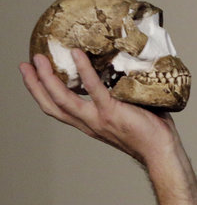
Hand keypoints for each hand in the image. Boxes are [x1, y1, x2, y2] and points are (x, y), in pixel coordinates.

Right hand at [20, 49, 174, 164]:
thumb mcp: (126, 111)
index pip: (58, 109)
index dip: (42, 93)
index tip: (33, 75)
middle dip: (35, 84)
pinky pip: (93, 88)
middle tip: (27, 63)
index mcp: (90, 124)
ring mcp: (98, 119)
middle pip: (52, 104)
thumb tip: (122, 70)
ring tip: (40, 58)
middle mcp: (89, 123)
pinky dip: (84, 70)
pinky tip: (77, 54)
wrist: (161, 150)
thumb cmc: (151, 131)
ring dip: (47, 78)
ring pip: (62, 98)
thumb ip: (118, 95)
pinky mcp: (111, 112)